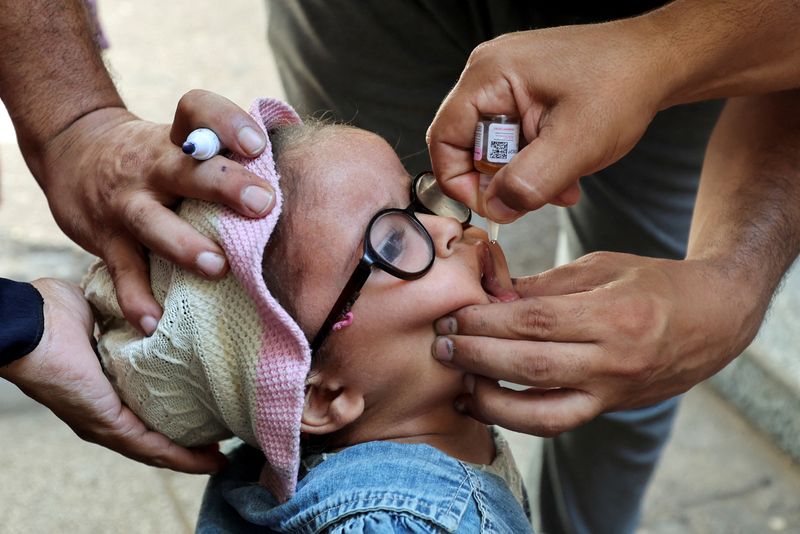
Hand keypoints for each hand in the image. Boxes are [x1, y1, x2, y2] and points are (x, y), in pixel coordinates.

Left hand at [0, 278, 225, 472]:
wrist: (32, 324)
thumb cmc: (53, 313)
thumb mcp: (104, 314)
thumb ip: (128, 314)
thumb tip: (154, 303)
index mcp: (103, 388)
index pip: (145, 411)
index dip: (175, 415)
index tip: (205, 414)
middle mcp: (103, 413)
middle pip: (154, 438)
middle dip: (189, 444)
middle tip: (221, 442)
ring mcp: (104, 423)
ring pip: (156, 450)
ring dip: (190, 457)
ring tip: (220, 457)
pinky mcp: (107, 425)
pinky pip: (151, 448)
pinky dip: (181, 456)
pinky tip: (208, 458)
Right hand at [35, 90, 272, 333]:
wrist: (75, 153)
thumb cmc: (156, 158)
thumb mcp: (182, 142)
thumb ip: (228, 154)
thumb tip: (304, 171)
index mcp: (176, 139)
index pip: (197, 111)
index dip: (226, 122)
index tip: (256, 144)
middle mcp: (151, 166)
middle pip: (187, 168)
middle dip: (224, 185)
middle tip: (262, 203)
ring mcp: (126, 203)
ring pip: (152, 222)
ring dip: (185, 245)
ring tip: (217, 267)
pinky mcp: (106, 240)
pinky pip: (123, 272)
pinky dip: (136, 299)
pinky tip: (155, 321)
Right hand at [427, 21, 670, 221]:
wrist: (659, 61)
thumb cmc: (622, 85)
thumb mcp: (575, 144)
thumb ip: (528, 182)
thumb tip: (495, 208)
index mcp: (489, 75)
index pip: (444, 139)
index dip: (460, 181)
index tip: (493, 206)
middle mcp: (491, 74)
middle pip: (469, 146)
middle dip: (502, 180)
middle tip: (536, 195)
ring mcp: (508, 82)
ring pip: (495, 147)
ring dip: (524, 175)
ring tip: (563, 182)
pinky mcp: (526, 93)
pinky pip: (514, 138)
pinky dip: (535, 161)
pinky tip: (567, 168)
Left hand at [431, 252, 764, 435]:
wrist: (713, 321)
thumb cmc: (653, 284)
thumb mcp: (599, 267)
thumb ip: (542, 287)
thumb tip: (485, 296)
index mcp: (615, 314)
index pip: (535, 322)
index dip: (486, 321)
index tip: (452, 315)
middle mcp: (615, 360)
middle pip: (530, 366)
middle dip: (476, 357)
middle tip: (440, 345)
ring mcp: (613, 392)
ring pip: (540, 411)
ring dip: (488, 400)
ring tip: (455, 380)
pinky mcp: (608, 408)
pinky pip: (555, 422)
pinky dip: (513, 418)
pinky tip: (482, 402)